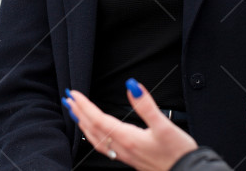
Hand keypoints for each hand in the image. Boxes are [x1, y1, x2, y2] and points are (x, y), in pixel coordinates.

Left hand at [64, 79, 197, 170]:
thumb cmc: (177, 152)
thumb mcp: (164, 125)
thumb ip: (146, 105)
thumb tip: (132, 85)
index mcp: (128, 138)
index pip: (98, 119)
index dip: (85, 106)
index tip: (74, 93)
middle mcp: (122, 148)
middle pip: (93, 129)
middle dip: (78, 113)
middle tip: (68, 99)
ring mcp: (124, 155)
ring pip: (96, 140)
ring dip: (83, 125)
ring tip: (75, 113)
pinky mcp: (130, 158)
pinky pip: (104, 147)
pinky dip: (94, 136)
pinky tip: (95, 133)